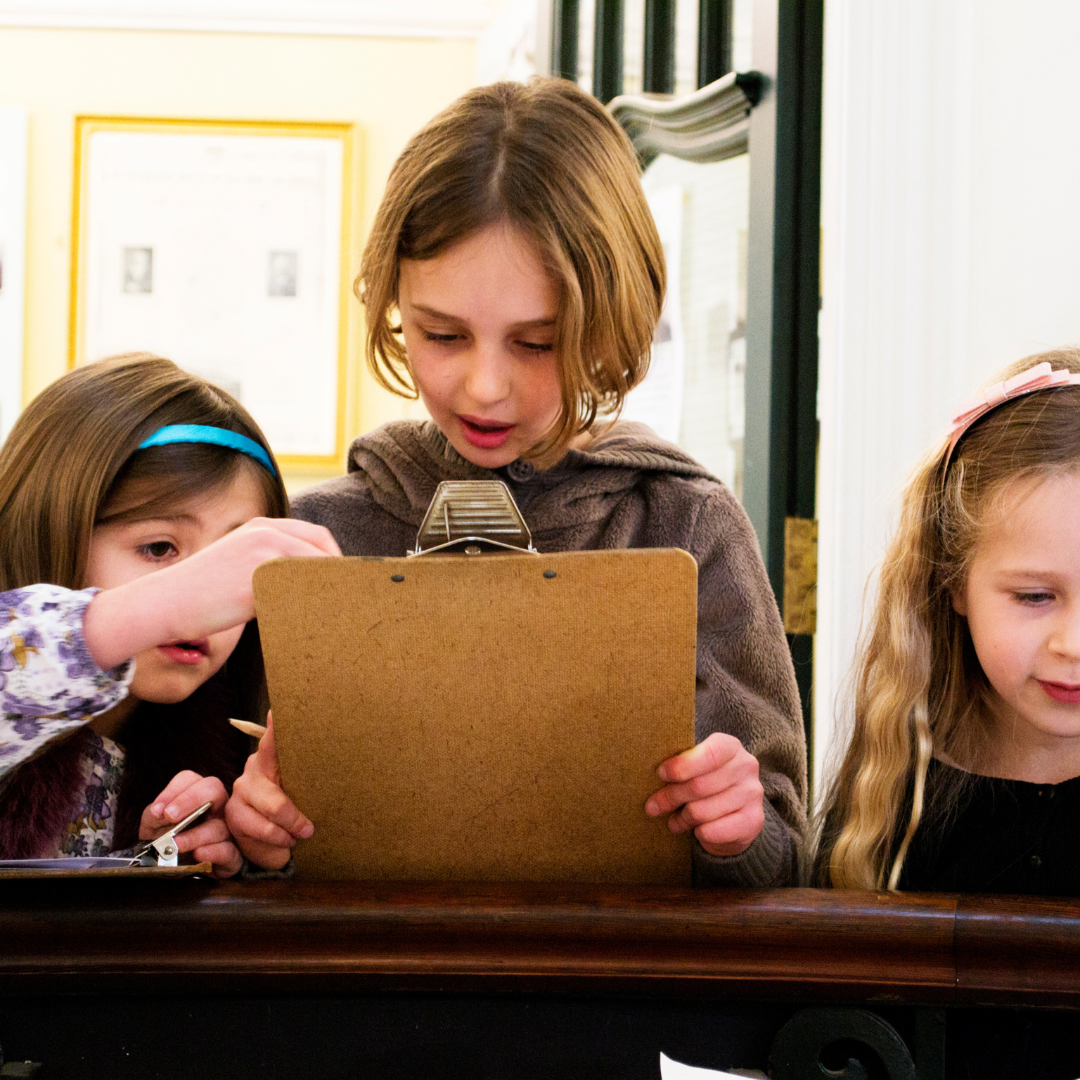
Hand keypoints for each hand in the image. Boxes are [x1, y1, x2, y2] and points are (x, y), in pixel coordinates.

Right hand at [85, 518, 340, 669]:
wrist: (162, 605)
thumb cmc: (201, 595)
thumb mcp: (241, 565)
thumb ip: (274, 565)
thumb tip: (312, 586)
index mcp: (264, 525)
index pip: (319, 538)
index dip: (337, 562)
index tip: (345, 586)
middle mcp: (267, 531)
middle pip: (326, 553)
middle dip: (341, 578)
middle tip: (350, 603)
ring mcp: (263, 552)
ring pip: (317, 573)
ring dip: (331, 595)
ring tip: (338, 618)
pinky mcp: (259, 578)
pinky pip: (301, 593)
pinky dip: (314, 608)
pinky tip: (317, 626)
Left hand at [140, 770, 241, 878]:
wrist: (174, 871)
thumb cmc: (166, 842)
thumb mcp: (153, 827)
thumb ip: (153, 815)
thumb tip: (160, 811)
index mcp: (195, 796)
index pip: (189, 780)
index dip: (174, 791)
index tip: (158, 811)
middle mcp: (215, 808)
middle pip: (214, 788)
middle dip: (191, 799)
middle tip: (171, 816)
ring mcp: (227, 830)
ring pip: (219, 825)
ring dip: (195, 834)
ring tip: (176, 845)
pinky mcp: (231, 856)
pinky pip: (228, 850)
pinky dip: (213, 852)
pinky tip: (198, 855)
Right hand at [225, 712, 313, 869]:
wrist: (276, 842)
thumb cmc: (298, 808)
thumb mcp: (308, 790)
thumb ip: (313, 776)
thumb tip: (345, 763)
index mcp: (274, 758)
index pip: (274, 741)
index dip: (275, 728)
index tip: (278, 712)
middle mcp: (255, 769)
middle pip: (275, 788)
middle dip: (294, 813)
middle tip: (309, 828)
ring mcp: (242, 791)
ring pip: (272, 809)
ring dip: (289, 828)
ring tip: (299, 834)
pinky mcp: (234, 814)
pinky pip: (261, 829)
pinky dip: (278, 839)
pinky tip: (284, 840)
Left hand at [645, 732, 764, 856]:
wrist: (735, 813)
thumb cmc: (706, 782)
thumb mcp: (694, 767)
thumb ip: (680, 766)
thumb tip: (657, 775)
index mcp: (730, 747)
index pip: (707, 754)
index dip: (680, 766)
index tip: (660, 774)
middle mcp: (746, 767)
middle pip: (699, 785)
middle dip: (671, 797)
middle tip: (654, 806)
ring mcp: (753, 794)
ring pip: (702, 811)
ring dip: (682, 818)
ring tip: (675, 820)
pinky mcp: (754, 821)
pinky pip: (713, 831)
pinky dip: (699, 833)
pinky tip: (696, 830)